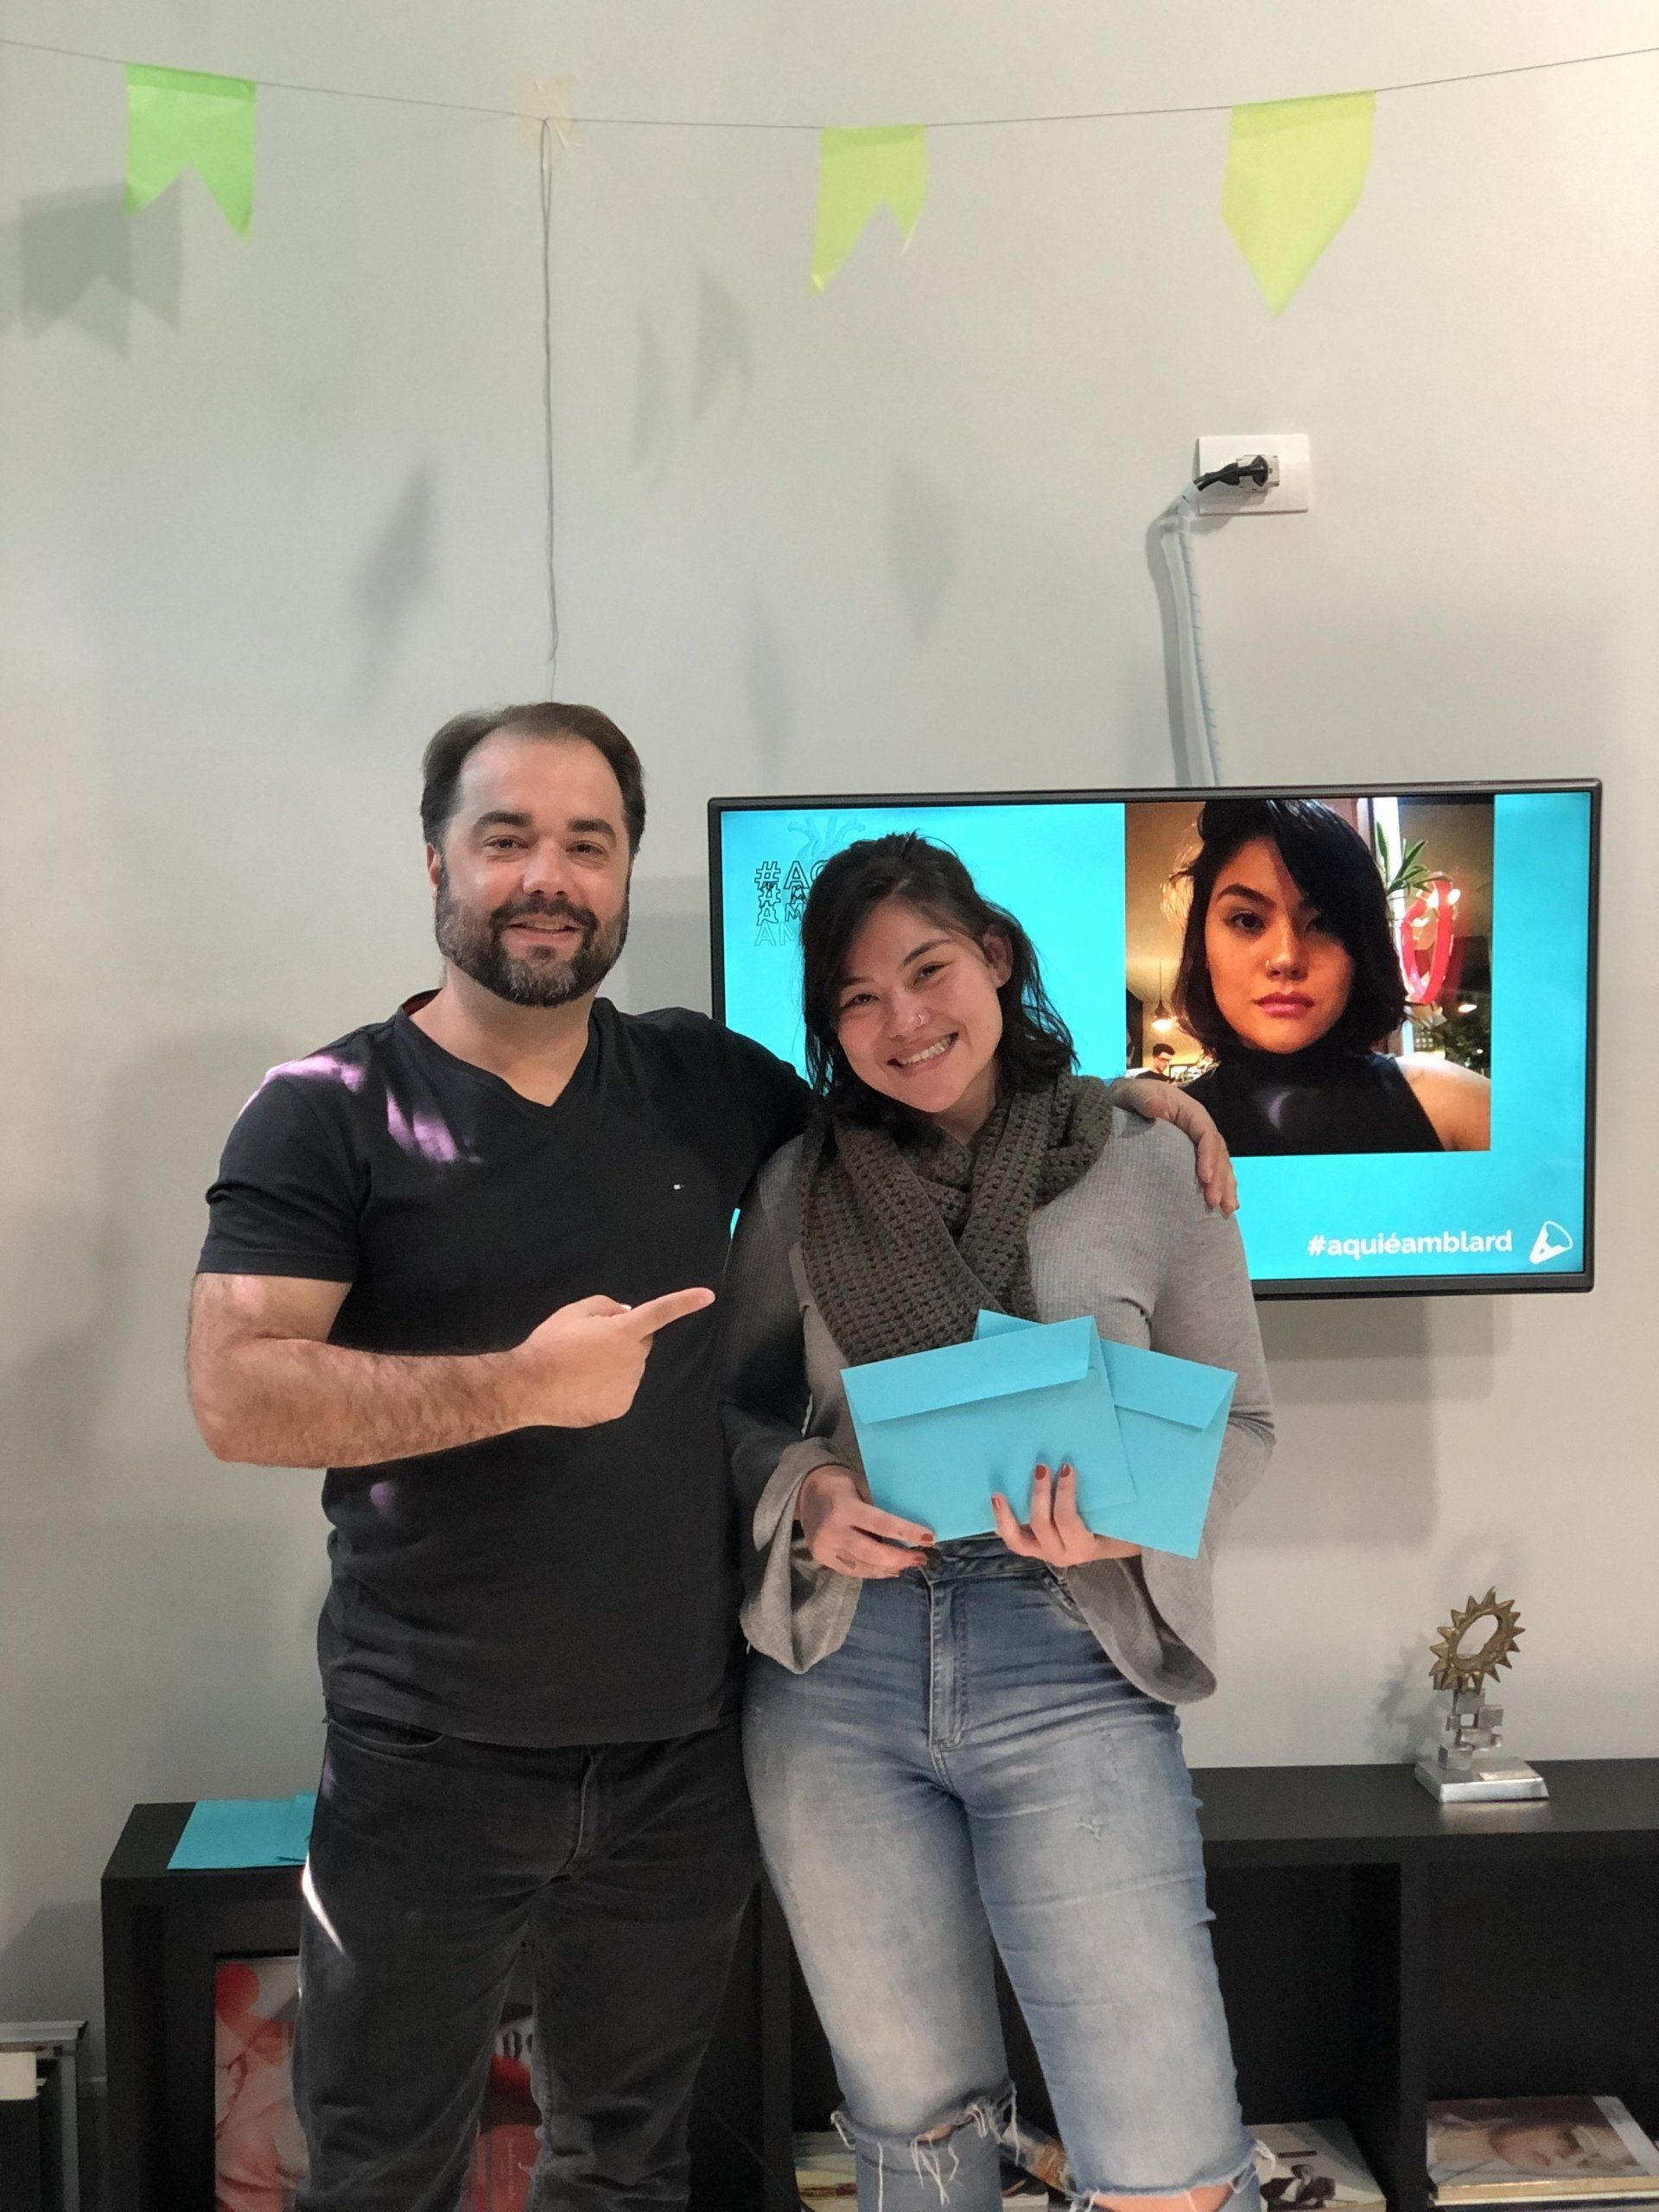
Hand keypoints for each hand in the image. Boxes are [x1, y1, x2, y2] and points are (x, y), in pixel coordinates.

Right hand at [512, 1288, 715, 1427]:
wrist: (529, 1386)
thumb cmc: (551, 1344)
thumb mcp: (573, 1313)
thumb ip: (605, 1307)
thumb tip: (627, 1313)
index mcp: (624, 1332)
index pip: (659, 1312)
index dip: (685, 1302)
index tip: (708, 1296)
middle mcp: (633, 1359)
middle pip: (640, 1344)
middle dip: (626, 1340)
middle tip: (593, 1344)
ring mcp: (629, 1386)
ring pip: (630, 1368)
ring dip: (617, 1364)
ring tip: (583, 1368)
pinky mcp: (620, 1407)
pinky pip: (621, 1390)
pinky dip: (609, 1387)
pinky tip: (583, 1387)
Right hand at [796, 1465, 932, 1579]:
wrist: (803, 1493)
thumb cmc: (839, 1485)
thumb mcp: (860, 1484)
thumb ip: (879, 1503)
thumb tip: (909, 1523)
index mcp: (844, 1508)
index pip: (882, 1524)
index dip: (907, 1533)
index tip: (929, 1539)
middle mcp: (833, 1531)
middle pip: (873, 1553)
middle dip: (900, 1558)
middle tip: (921, 1558)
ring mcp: (825, 1549)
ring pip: (864, 1567)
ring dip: (890, 1568)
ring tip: (909, 1563)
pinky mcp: (823, 1559)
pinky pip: (853, 1571)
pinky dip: (874, 1572)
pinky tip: (890, 1569)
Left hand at [991, 1463, 1143, 1567]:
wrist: (1109, 1546)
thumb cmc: (1113, 1525)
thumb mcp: (1112, 1516)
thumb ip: (1101, 1498)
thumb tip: (1090, 1463)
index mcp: (1083, 1546)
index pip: (1067, 1519)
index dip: (1064, 1492)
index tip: (1066, 1466)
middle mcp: (1061, 1554)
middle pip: (1041, 1524)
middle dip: (1038, 1494)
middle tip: (1040, 1467)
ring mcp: (1043, 1553)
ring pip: (1018, 1539)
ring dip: (1007, 1515)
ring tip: (998, 1493)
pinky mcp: (1032, 1550)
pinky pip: (1013, 1540)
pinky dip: (1002, 1523)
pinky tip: (995, 1506)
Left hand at [1118, 1078, 1236, 1212]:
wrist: (1124, 1104)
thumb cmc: (1129, 1097)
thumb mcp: (1132, 1093)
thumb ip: (1143, 1098)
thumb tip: (1157, 1106)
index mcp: (1190, 1112)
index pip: (1206, 1133)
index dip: (1209, 1155)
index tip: (1205, 1178)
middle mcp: (1199, 1128)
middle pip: (1218, 1152)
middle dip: (1220, 1178)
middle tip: (1215, 1202)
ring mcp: (1198, 1144)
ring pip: (1220, 1165)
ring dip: (1225, 1187)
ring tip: (1227, 1210)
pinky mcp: (1193, 1157)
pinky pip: (1212, 1172)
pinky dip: (1218, 1189)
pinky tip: (1222, 1209)